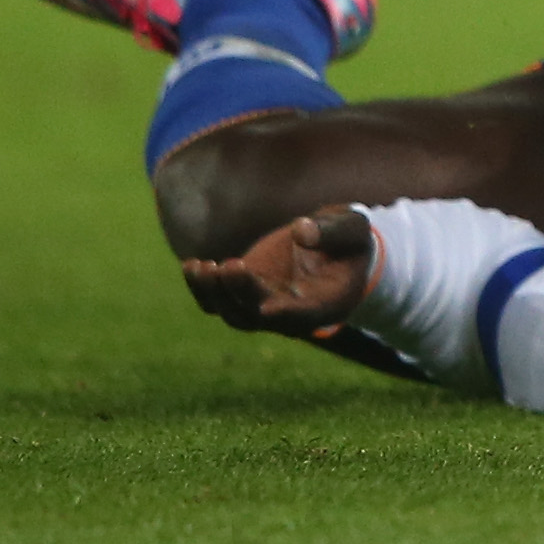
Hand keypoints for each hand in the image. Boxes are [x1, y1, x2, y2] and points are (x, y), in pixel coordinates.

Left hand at [182, 206, 376, 337]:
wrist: (333, 251)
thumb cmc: (349, 241)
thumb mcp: (353, 228)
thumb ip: (333, 230)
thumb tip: (300, 232)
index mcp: (324, 304)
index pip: (302, 315)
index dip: (284, 314)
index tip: (267, 308)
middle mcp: (289, 315)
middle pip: (257, 315)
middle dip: (241, 294)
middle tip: (230, 265)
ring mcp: (263, 306)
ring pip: (232, 313)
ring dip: (215, 295)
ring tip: (201, 267)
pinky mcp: (244, 293)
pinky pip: (217, 300)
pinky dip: (202, 289)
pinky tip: (191, 266)